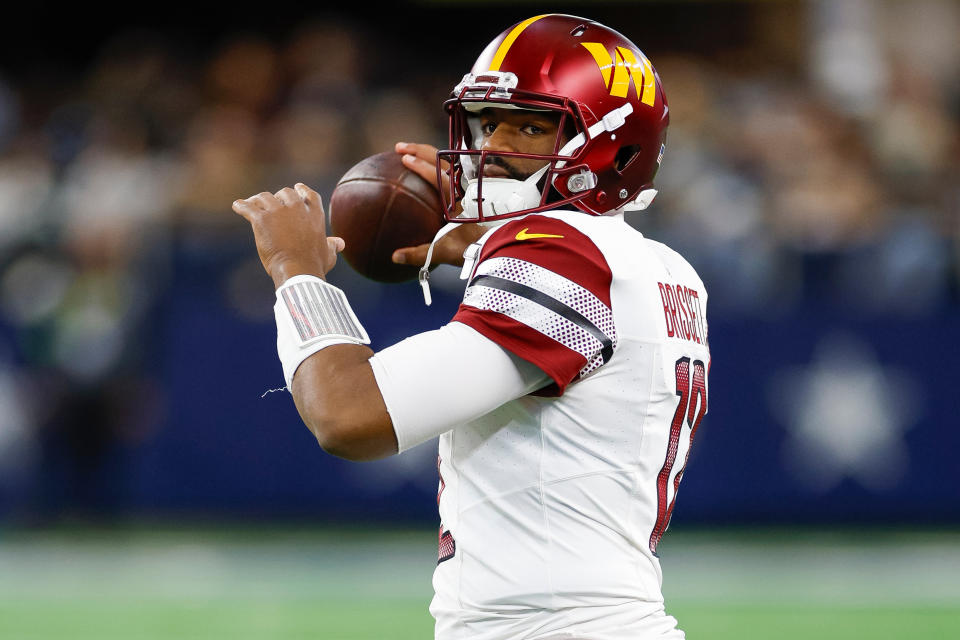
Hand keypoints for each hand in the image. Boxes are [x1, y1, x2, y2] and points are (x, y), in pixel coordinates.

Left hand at [232, 183, 344, 287]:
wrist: (298, 270)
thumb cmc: (314, 265)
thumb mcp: (328, 254)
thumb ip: (333, 245)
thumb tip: (341, 243)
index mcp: (314, 215)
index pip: (308, 195)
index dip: (301, 190)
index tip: (296, 188)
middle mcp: (297, 208)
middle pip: (285, 193)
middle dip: (279, 197)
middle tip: (272, 203)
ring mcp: (278, 212)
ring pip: (265, 197)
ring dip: (258, 200)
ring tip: (252, 204)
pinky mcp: (261, 219)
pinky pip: (248, 207)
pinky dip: (241, 206)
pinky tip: (237, 206)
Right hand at [392, 142, 481, 266]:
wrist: (498, 250)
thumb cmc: (472, 250)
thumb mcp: (444, 252)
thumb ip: (419, 254)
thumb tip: (395, 257)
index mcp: (456, 199)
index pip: (436, 174)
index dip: (419, 164)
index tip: (404, 158)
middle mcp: (463, 188)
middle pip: (441, 160)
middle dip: (419, 150)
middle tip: (400, 148)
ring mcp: (469, 187)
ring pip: (448, 163)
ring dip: (429, 155)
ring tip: (412, 153)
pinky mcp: (471, 191)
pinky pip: (453, 174)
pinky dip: (439, 168)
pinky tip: (427, 171)